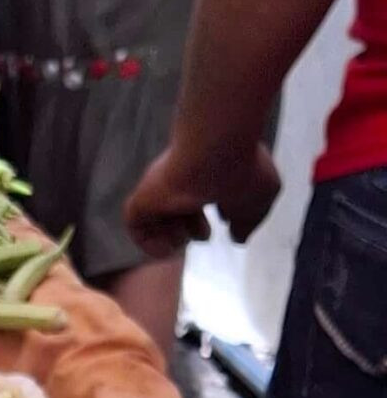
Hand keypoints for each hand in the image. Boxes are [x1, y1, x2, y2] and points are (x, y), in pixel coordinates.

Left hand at [127, 135, 281, 256]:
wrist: (216, 150)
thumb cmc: (243, 170)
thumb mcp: (260, 198)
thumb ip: (250, 220)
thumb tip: (238, 238)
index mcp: (209, 173)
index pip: (203, 195)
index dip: (216, 212)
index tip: (225, 219)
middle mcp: (183, 178)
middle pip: (180, 209)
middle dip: (194, 229)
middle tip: (204, 232)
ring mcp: (162, 187)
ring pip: (158, 219)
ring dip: (174, 237)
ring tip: (186, 236)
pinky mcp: (144, 199)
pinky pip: (136, 226)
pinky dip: (151, 244)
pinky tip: (171, 247)